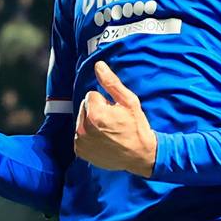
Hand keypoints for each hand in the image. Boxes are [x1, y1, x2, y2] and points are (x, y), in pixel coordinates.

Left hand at [74, 61, 156, 176]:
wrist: (140, 155)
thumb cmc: (137, 126)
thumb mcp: (129, 101)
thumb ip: (111, 83)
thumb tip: (98, 65)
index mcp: (94, 114)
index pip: (91, 95)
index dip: (105, 102)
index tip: (115, 111)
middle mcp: (83, 128)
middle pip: (84, 108)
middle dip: (96, 111)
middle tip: (113, 121)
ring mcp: (80, 141)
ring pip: (81, 121)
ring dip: (91, 123)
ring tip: (108, 131)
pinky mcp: (80, 151)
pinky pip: (80, 135)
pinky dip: (88, 136)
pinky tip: (102, 140)